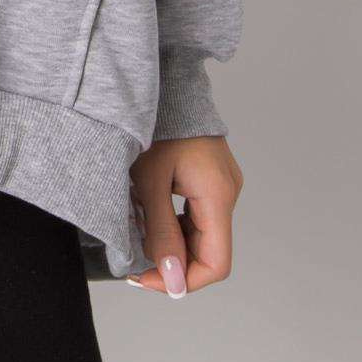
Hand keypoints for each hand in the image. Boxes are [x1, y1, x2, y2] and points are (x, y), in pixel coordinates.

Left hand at [128, 134, 242, 295]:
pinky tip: (149, 216)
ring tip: (137, 235)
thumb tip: (172, 281)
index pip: (215, 264)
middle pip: (208, 250)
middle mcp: (228, 193)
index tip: (147, 278)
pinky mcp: (211, 177)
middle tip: (134, 260)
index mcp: (218, 196)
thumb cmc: (157, 123)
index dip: (182, 281)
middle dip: (172, 262)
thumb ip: (160, 233)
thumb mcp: (149, 181)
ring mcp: (222, 184)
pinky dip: (175, 224)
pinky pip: (197, 214)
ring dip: (171, 243)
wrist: (166, 81)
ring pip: (201, 234)